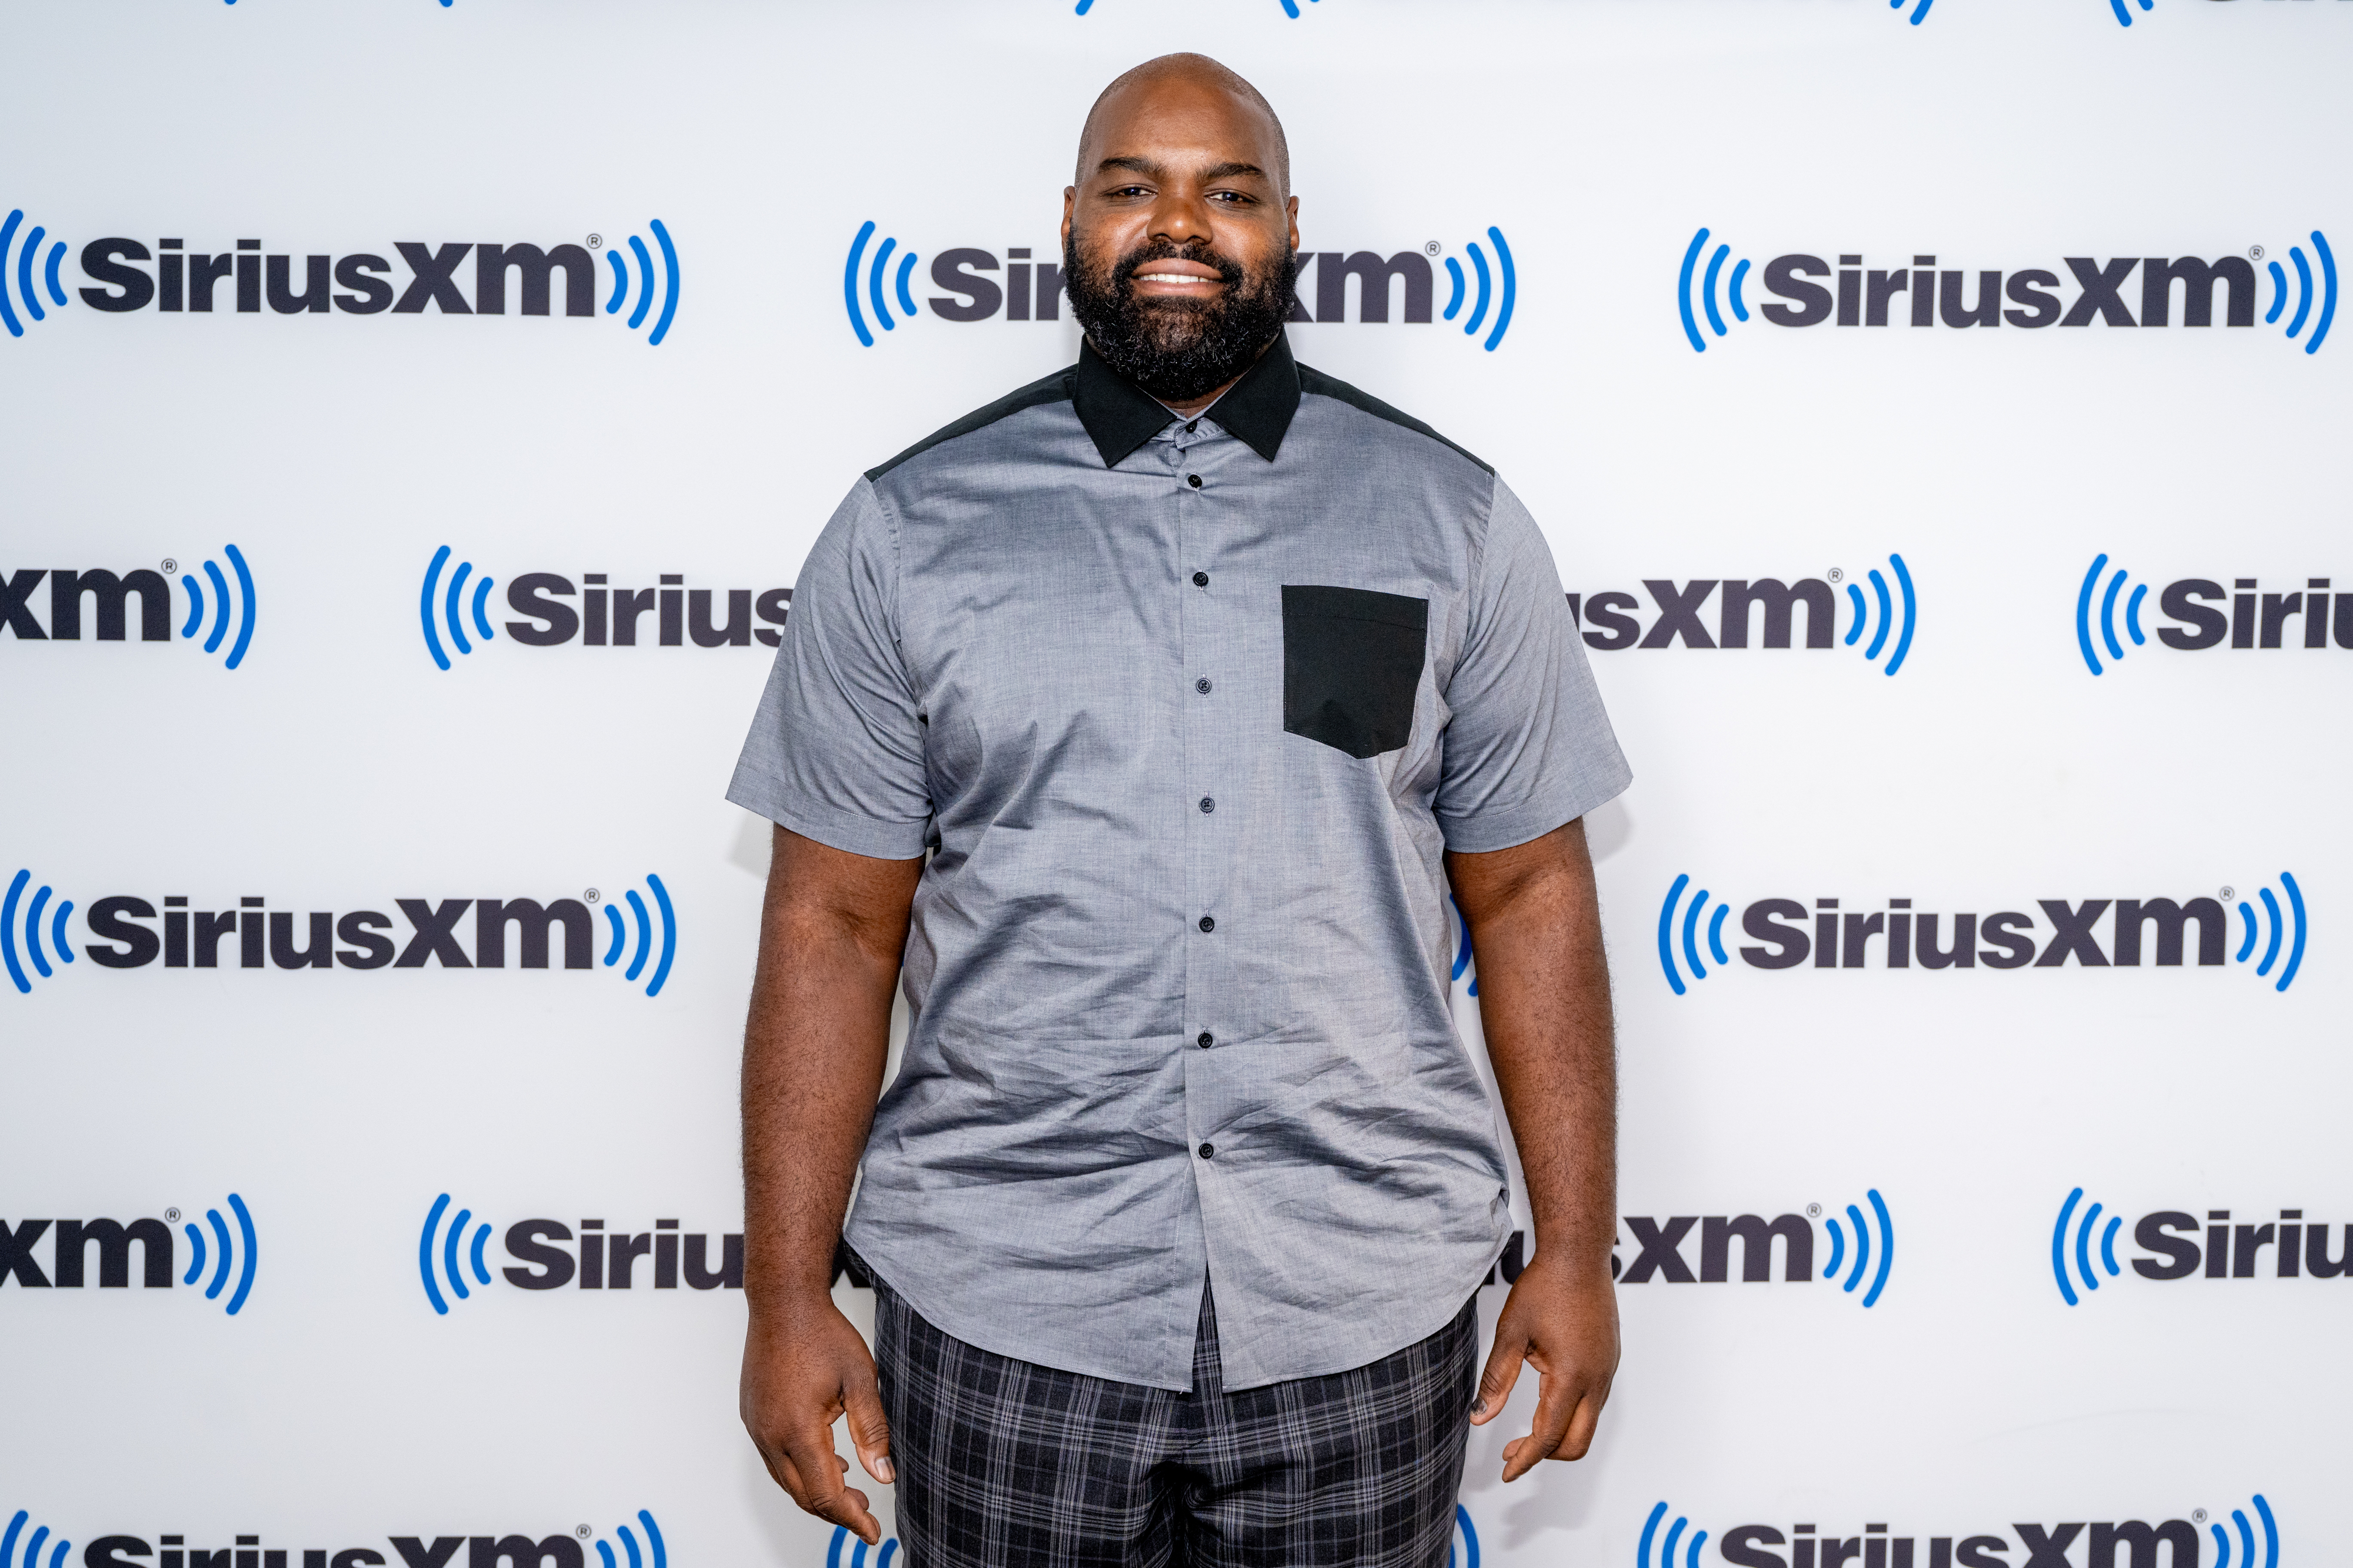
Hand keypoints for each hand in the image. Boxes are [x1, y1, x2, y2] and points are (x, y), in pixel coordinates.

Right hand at [741, 1297, 895, 1543]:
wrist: (783, 1302)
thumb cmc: (822, 1333)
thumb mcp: (860, 1379)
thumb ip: (873, 1430)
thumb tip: (884, 1475)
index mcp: (798, 1429)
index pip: (826, 1493)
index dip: (852, 1518)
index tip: (873, 1533)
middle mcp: (770, 1435)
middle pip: (802, 1495)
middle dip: (836, 1510)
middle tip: (866, 1512)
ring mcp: (757, 1427)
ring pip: (786, 1480)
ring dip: (817, 1492)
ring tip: (851, 1489)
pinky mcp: (753, 1416)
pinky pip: (775, 1459)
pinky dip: (800, 1471)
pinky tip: (825, 1461)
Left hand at [1468, 1254, 1617, 1480]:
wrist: (1579, 1255)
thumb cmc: (1544, 1287)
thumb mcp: (1511, 1333)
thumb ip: (1496, 1379)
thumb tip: (1479, 1417)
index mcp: (1571, 1377)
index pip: (1548, 1436)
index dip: (1526, 1459)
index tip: (1507, 1472)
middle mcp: (1597, 1380)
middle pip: (1577, 1443)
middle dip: (1545, 1455)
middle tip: (1512, 1452)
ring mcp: (1607, 1371)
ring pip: (1588, 1424)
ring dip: (1558, 1434)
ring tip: (1524, 1430)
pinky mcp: (1609, 1362)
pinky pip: (1595, 1402)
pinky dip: (1571, 1414)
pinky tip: (1546, 1400)